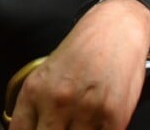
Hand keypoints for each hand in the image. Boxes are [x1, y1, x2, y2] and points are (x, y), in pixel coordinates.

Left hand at [9, 0, 149, 128]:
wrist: (115, 28)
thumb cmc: (82, 50)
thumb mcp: (47, 72)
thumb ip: (36, 105)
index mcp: (34, 90)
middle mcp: (56, 101)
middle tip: (63, 126)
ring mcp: (85, 111)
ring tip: (82, 123)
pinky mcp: (114, 117)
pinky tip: (99, 124)